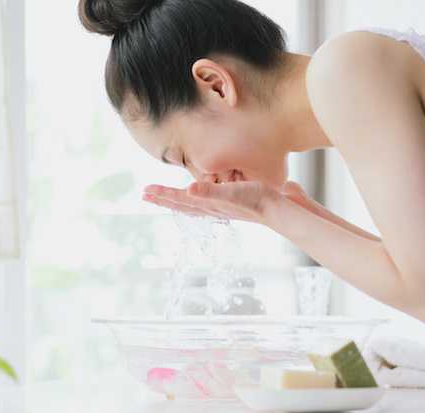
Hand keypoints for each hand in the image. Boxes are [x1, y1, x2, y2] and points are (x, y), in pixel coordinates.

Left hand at [142, 180, 295, 225]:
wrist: (279, 209)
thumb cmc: (256, 199)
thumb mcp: (231, 192)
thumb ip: (209, 192)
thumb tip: (188, 190)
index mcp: (208, 203)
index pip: (179, 199)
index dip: (162, 195)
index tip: (145, 191)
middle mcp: (211, 207)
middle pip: (181, 204)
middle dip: (163, 199)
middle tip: (145, 195)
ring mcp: (220, 207)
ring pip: (192, 205)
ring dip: (176, 201)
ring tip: (164, 198)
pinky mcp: (231, 203)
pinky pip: (206, 203)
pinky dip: (196, 200)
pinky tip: (199, 199)